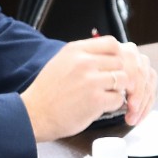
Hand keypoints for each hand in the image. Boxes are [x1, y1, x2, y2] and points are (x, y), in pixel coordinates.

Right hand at [21, 36, 156, 141]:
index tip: (114, 65)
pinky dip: (113, 104)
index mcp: (75, 50)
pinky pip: (119, 99)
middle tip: (110, 85)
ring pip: (123, 79)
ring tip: (105, 95)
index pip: (111, 43)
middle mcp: (83, 62)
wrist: (35, 114)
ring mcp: (91, 81)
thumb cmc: (47, 92)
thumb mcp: (60, 63)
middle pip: (120, 62)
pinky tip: (100, 106)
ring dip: (118, 89)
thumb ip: (81, 57)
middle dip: (118, 74)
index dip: (117, 55)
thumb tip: (105, 56)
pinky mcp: (96, 100)